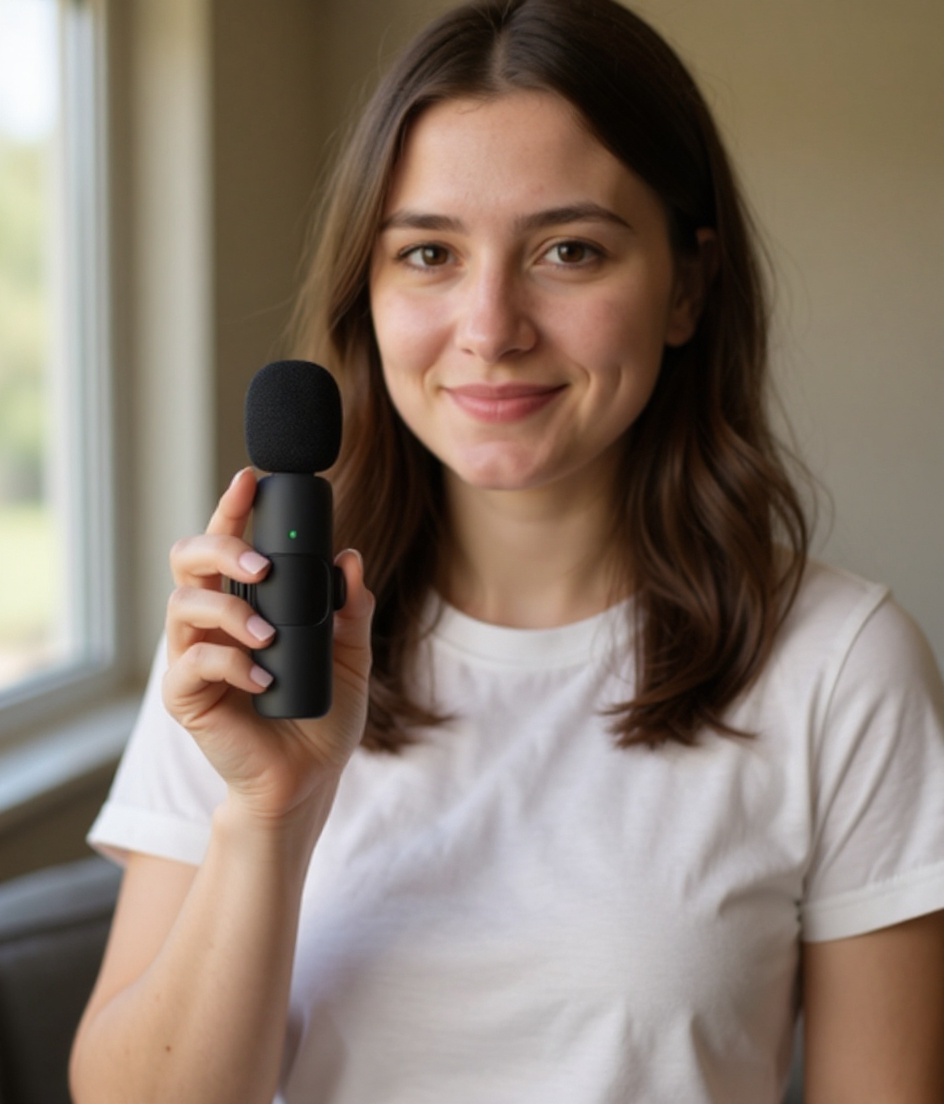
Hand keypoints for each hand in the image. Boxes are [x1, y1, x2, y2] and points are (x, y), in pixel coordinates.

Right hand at [162, 468, 373, 821]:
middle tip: (263, 566)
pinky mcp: (186, 696)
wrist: (308, 778)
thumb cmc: (322, 713)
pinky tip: (264, 680)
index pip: (229, 544)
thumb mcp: (353, 656)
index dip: (232, 508)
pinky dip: (231, 664)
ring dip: (231, 611)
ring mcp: (195, 657)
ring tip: (270, 636)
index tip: (251, 479)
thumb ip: (352, 609)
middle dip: (221, 547)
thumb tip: (351, 559)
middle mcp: (213, 622)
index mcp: (247, 603)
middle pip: (189, 559)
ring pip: (183, 604)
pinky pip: (193, 663)